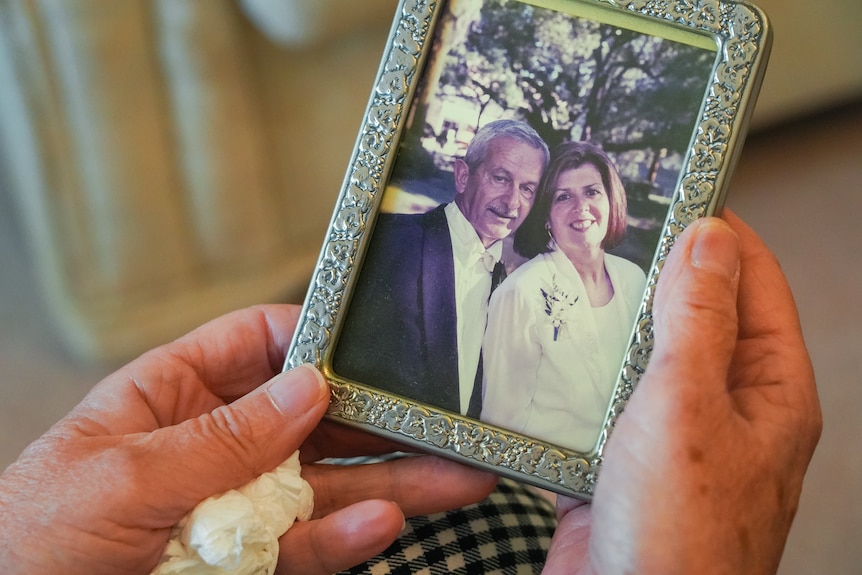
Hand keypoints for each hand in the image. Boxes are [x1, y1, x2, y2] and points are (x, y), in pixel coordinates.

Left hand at [0, 305, 496, 574]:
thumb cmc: (28, 541)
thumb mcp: (121, 475)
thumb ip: (221, 438)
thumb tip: (306, 388)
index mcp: (174, 397)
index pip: (257, 345)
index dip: (316, 338)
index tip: (375, 342)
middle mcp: (217, 446)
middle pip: (315, 419)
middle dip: (381, 418)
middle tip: (448, 420)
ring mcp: (238, 508)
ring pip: (328, 486)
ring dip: (394, 482)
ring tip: (457, 478)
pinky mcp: (250, 564)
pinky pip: (308, 545)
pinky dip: (348, 539)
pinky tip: (386, 524)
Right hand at [544, 212, 821, 573]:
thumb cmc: (679, 537)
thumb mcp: (687, 405)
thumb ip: (696, 318)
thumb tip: (708, 239)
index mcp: (770, 391)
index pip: (754, 283)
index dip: (718, 234)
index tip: (674, 194)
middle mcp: (730, 410)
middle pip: (700, 314)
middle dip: (659, 275)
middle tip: (611, 236)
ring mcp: (677, 436)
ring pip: (650, 356)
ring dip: (618, 327)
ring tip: (578, 286)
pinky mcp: (628, 459)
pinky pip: (611, 399)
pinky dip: (587, 375)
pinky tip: (557, 358)